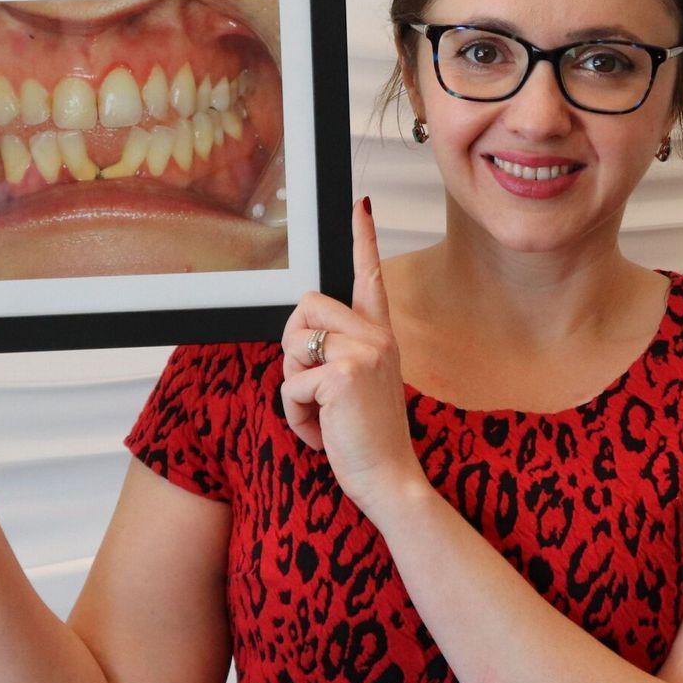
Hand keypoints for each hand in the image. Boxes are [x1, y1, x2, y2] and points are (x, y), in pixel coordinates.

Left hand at [279, 198, 423, 522]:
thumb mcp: (357, 385)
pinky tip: (323, 432)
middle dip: (293, 349)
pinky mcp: (343, 374)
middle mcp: (377, 336)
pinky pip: (291, 383)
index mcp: (381, 335)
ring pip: (292, 345)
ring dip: (293, 387)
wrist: (391, 479)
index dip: (364, 238)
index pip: (370, 276)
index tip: (360, 203)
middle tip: (314, 389)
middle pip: (305, 307)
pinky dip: (296, 415)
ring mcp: (363, 352)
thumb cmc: (367, 437)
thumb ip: (338, 353)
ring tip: (323, 414)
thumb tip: (303, 334)